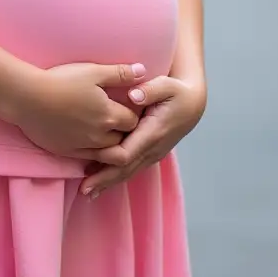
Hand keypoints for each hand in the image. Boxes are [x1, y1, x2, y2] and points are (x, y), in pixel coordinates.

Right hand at [8, 62, 146, 159]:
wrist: (28, 98)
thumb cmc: (61, 81)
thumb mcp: (93, 72)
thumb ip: (120, 74)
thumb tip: (144, 71)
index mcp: (108, 115)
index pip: (133, 121)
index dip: (132, 113)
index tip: (127, 105)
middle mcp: (99, 135)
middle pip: (123, 139)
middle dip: (124, 131)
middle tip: (118, 119)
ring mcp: (83, 146)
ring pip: (107, 153)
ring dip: (110, 144)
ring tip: (104, 130)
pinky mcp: (68, 152)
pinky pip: (88, 159)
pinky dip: (94, 154)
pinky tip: (89, 140)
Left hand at [81, 76, 205, 198]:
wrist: (194, 103)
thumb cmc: (178, 92)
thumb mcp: (167, 84)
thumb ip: (151, 89)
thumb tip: (133, 95)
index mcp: (153, 133)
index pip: (127, 153)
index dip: (107, 160)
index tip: (88, 165)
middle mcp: (153, 148)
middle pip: (125, 170)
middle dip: (104, 180)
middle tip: (83, 190)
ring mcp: (153, 153)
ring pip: (128, 172)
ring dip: (109, 181)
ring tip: (88, 191)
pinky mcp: (151, 153)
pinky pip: (132, 167)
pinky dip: (116, 175)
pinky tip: (102, 179)